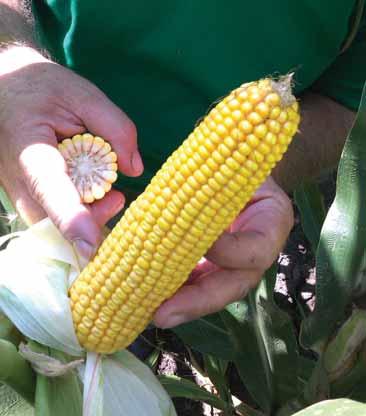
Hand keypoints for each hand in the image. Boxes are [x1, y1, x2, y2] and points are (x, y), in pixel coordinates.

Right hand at [0, 46, 142, 257]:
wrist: (8, 94)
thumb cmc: (43, 91)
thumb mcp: (83, 95)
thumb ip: (115, 127)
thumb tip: (134, 168)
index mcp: (30, 150)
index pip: (49, 189)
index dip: (70, 218)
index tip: (90, 245)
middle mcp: (21, 180)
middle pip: (53, 221)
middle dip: (91, 220)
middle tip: (119, 198)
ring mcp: (22, 194)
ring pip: (54, 226)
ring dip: (89, 218)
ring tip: (113, 195)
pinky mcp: (31, 199)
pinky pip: (56, 220)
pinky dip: (82, 214)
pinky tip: (100, 195)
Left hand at [154, 177, 293, 327]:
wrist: (238, 172)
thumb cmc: (237, 166)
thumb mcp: (238, 167)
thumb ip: (223, 183)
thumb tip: (187, 201)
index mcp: (272, 225)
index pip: (255, 251)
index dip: (228, 253)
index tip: (203, 246)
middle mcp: (256, 253)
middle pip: (231, 287)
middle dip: (196, 301)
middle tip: (161, 315)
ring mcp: (234, 264)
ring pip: (210, 293)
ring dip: (179, 304)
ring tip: (148, 314)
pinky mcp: (214, 265)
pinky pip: (196, 283)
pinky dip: (173, 290)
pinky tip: (149, 295)